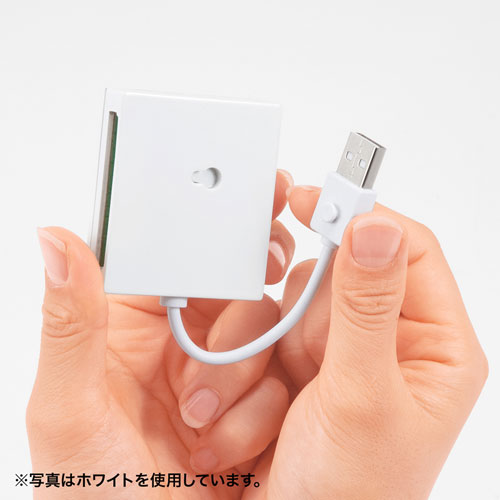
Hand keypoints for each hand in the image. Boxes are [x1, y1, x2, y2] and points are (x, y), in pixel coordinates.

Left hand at [27, 171, 295, 498]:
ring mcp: (221, 367)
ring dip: (247, 363)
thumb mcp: (70, 412)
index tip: (247, 195)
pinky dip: (263, 399)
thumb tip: (56, 239)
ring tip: (205, 416)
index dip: (207, 220)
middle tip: (267, 261)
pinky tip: (230, 441)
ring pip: (264, 321)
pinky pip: (281, 370)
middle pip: (229, 276)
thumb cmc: (96, 493)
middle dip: (251, 271)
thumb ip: (70, 325)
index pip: (171, 250)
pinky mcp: (253, 396)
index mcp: (129, 323)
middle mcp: (180, 337)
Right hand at [265, 186, 487, 498]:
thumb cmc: (349, 493)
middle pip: (347, 270)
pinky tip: (273, 391)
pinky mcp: (307, 357)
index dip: (365, 219)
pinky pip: (279, 319)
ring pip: (306, 294)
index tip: (317, 200)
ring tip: (288, 390)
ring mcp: (344, 348)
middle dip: (313, 305)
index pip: (409, 250)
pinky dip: (266, 345)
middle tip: (304, 350)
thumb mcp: (361, 398)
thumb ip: (366, 309)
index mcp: (433, 347)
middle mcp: (391, 340)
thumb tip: (376, 227)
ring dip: (285, 333)